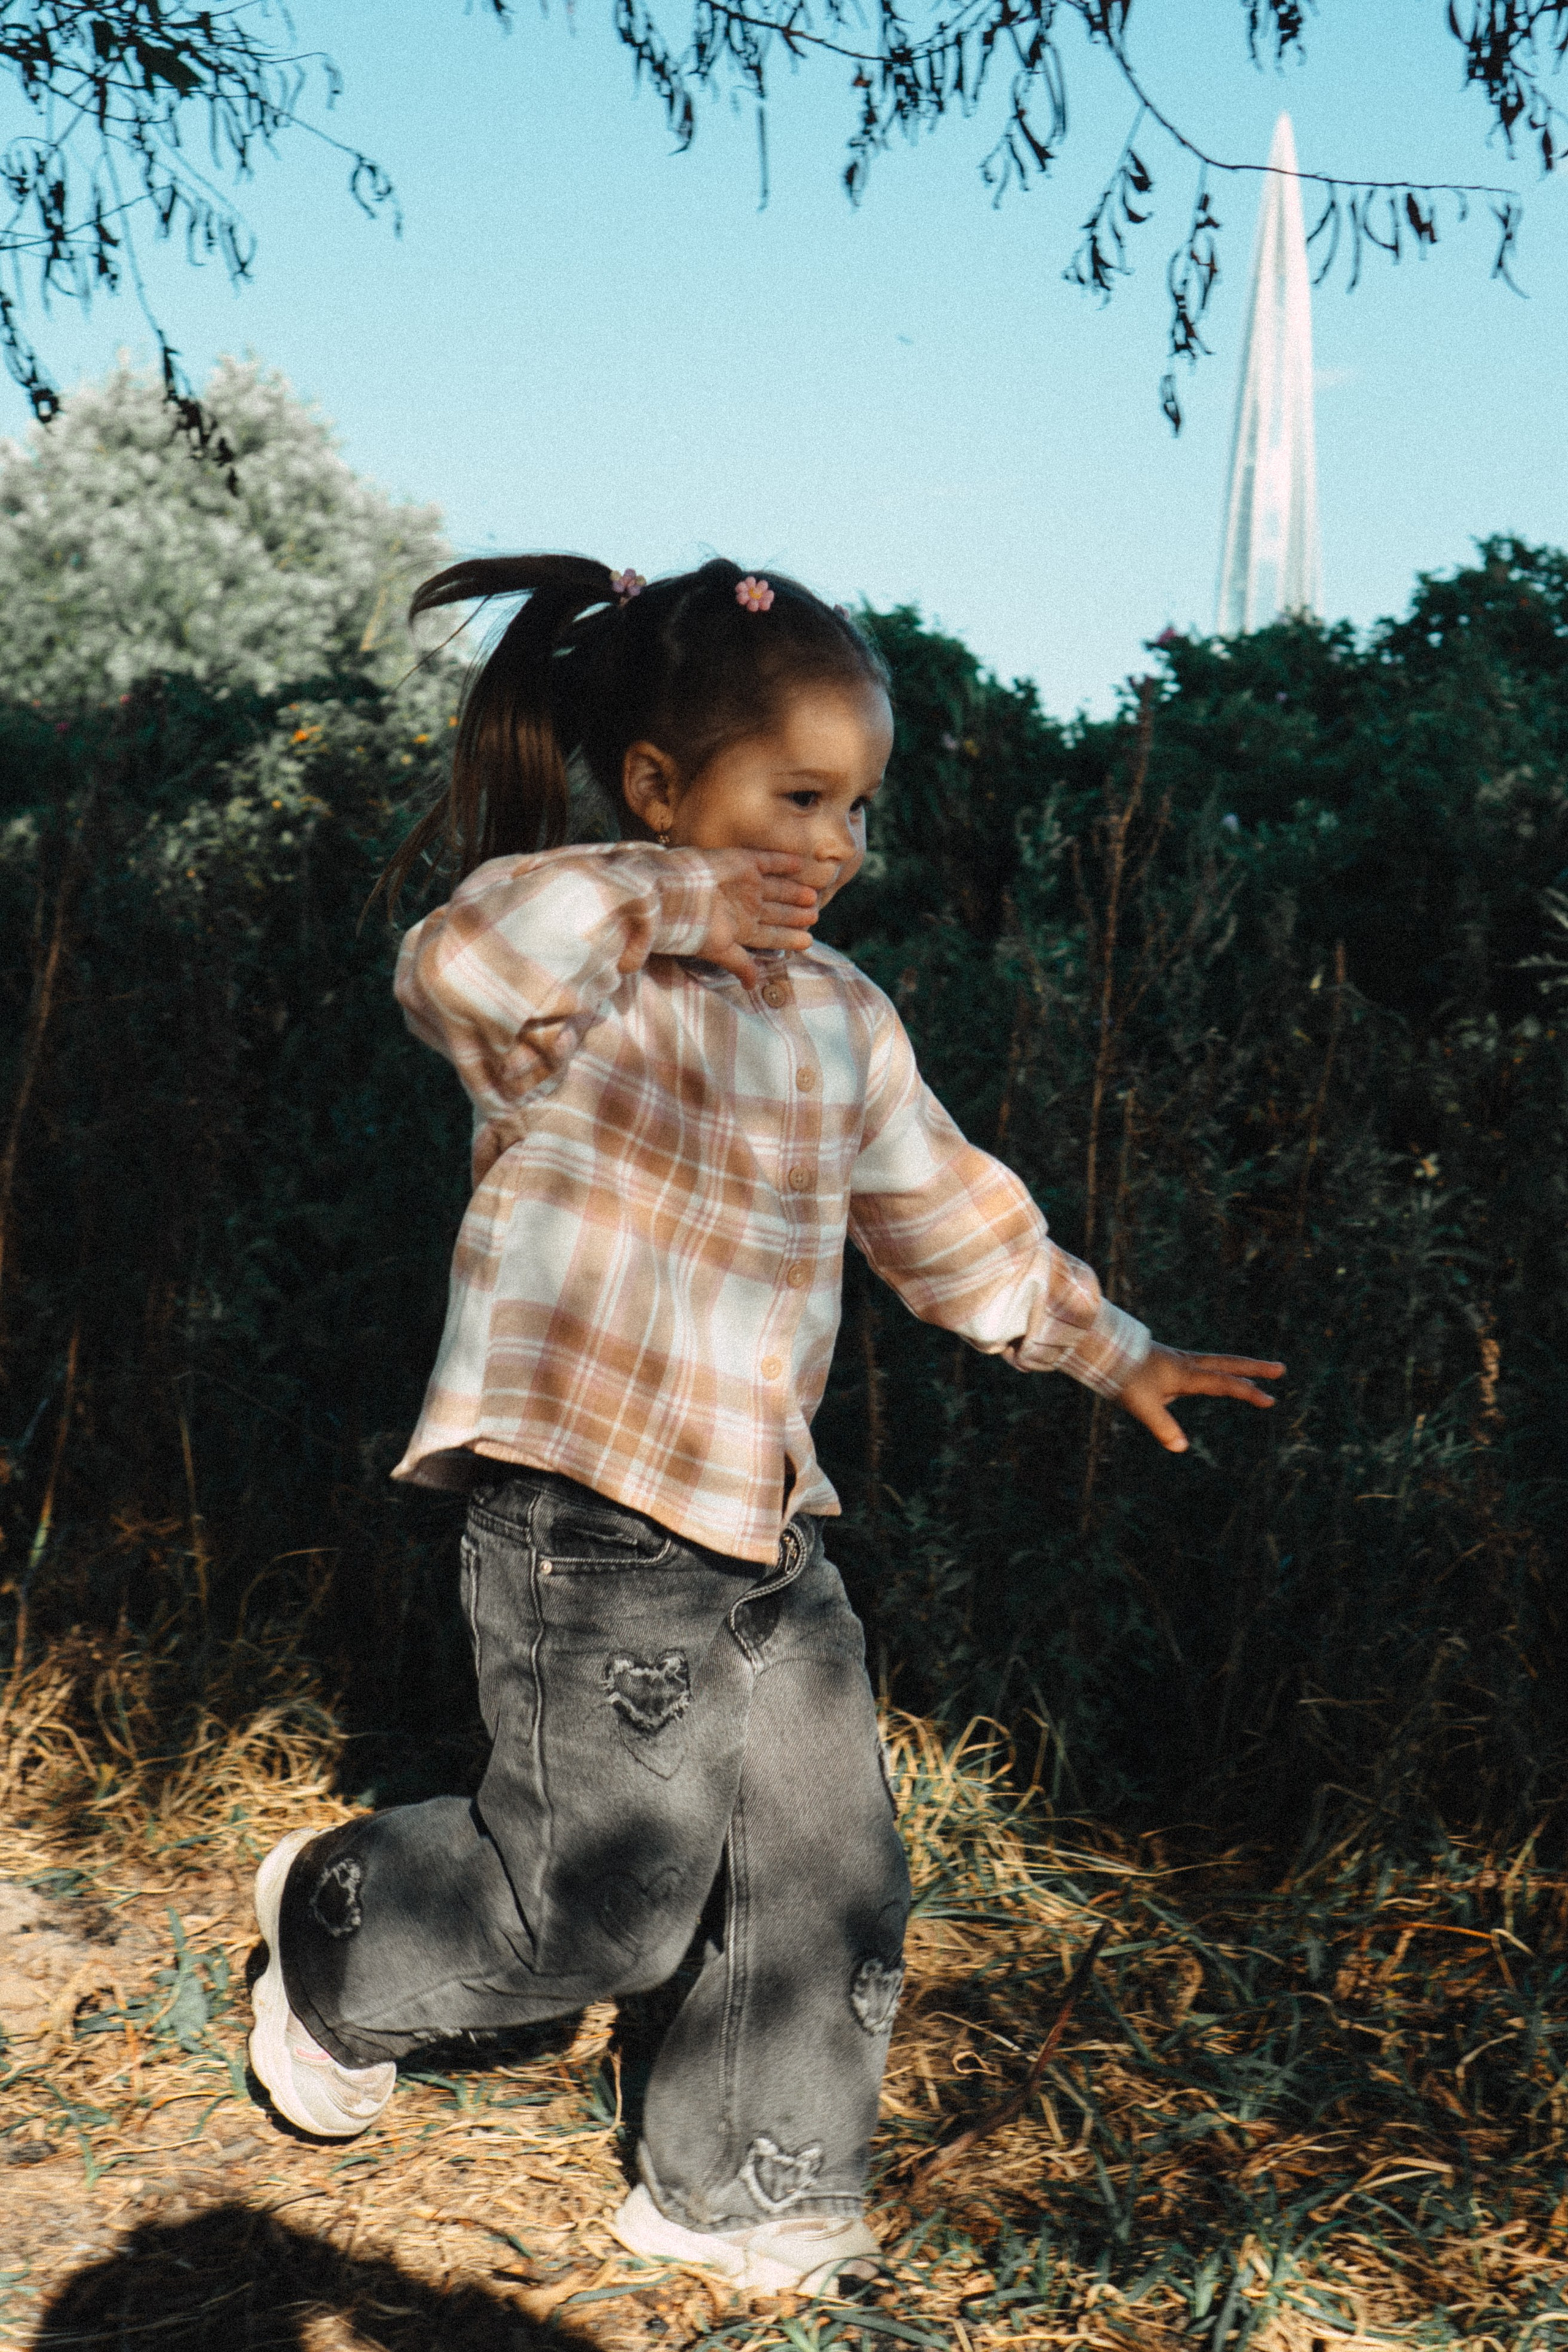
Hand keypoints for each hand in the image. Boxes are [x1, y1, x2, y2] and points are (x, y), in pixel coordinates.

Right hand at [693, 850, 818, 988]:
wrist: (677, 896)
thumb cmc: (697, 928)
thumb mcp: (722, 952)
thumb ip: (741, 965)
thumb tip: (751, 986)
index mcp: (741, 928)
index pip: (771, 935)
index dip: (789, 938)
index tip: (808, 941)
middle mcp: (745, 906)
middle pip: (776, 912)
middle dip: (795, 916)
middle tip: (814, 917)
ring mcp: (745, 884)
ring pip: (777, 889)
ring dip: (794, 892)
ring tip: (813, 898)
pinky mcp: (743, 863)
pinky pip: (769, 861)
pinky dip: (784, 863)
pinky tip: (799, 864)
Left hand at [1117, 1342, 1283, 1453]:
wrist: (1103, 1349)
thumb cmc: (1123, 1377)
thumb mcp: (1141, 1405)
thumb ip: (1162, 1426)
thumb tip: (1181, 1448)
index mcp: (1185, 1374)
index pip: (1224, 1383)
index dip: (1248, 1392)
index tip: (1270, 1400)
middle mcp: (1186, 1364)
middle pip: (1228, 1363)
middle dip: (1255, 1368)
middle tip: (1280, 1369)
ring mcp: (1178, 1361)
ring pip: (1216, 1362)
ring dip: (1236, 1367)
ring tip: (1254, 1373)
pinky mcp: (1168, 1362)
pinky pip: (1200, 1366)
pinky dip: (1215, 1370)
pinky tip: (1210, 1378)